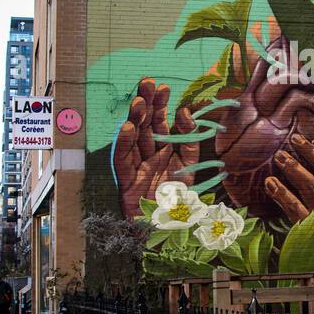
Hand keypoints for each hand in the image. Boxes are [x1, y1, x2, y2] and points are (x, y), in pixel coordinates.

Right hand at [114, 78, 199, 220]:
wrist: (171, 231)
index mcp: (163, 150)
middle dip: (145, 103)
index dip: (160, 104)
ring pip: (132, 139)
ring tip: (138, 102)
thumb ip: (189, 139)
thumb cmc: (179, 200)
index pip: (160, 122)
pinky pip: (123, 160)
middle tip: (147, 82)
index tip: (162, 86)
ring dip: (134, 119)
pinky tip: (128, 127)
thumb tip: (185, 111)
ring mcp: (136, 167)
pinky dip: (124, 144)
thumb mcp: (190, 166)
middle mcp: (148, 155)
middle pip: (144, 125)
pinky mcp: (127, 182)